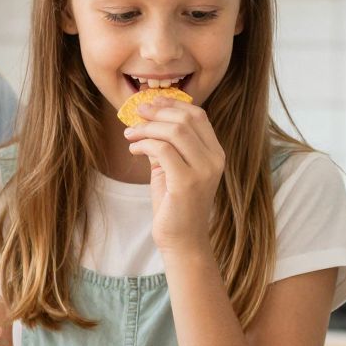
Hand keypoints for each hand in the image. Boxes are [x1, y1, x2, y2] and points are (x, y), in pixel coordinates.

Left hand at [123, 97, 222, 253]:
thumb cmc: (175, 205)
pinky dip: (144, 144)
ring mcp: (203, 171)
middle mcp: (214, 160)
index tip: (150, 104)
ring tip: (130, 134)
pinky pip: (162, 149)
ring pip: (174, 131)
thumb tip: (147, 119)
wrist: (182, 241)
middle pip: (186, 119)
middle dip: (157, 112)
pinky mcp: (187, 182)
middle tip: (136, 114)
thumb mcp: (173, 169)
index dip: (172, 105)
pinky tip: (134, 150)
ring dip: (146, 128)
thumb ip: (167, 145)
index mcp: (215, 154)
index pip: (198, 116)